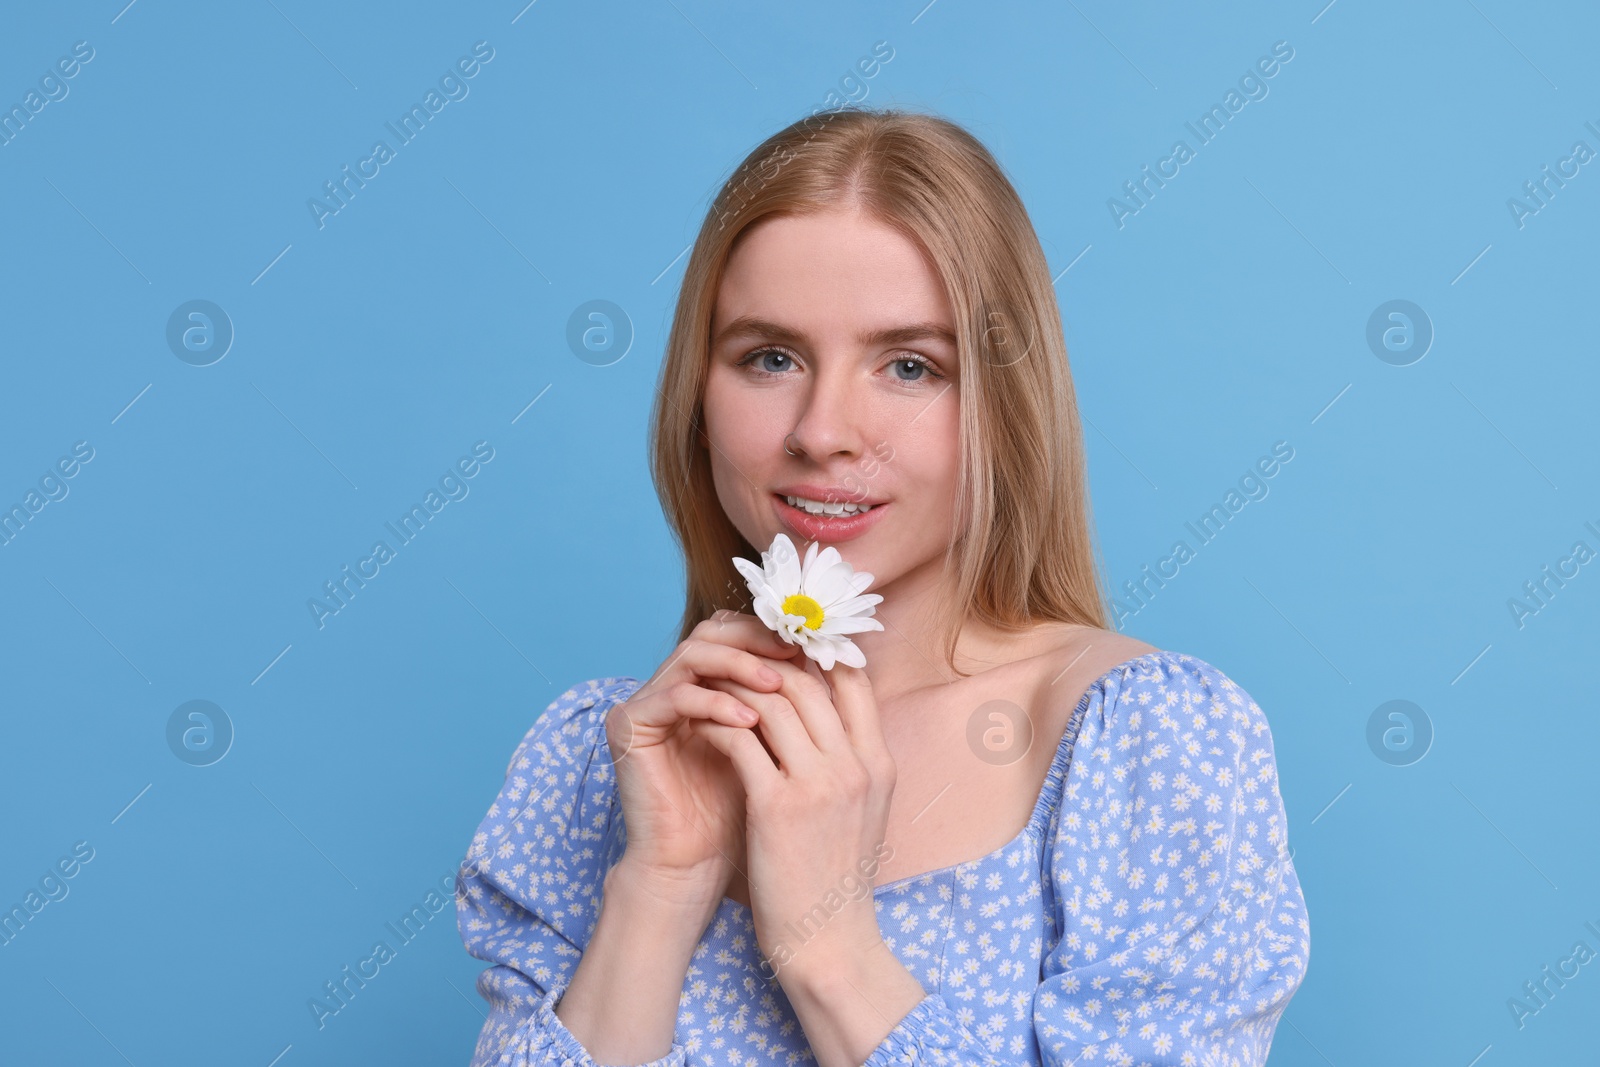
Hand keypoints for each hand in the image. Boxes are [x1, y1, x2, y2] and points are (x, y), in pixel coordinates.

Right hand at [607, 610, 799, 906]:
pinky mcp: (629, 724)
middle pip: (714, 631)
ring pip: (694, 654)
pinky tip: (749, 721)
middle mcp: (671, 683)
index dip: (776, 635)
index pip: (738, 634)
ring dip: (741, 666)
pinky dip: (715, 703)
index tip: (818, 647)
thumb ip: (796, 705)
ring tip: (778, 686)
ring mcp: (647, 701)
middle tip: (796, 652)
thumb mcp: (779, 748)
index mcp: (704, 683)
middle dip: (758, 641)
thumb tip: (844, 658)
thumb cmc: (743, 813)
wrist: (695, 866)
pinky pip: (674, 696)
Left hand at [691, 655, 897, 981]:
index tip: (782, 648)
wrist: (828, 940)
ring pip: (771, 703)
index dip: (816, 653)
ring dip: (737, 687)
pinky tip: (700, 724)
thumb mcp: (865, 809)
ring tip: (711, 685)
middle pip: (807, 682)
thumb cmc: (837, 876)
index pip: (852, 679)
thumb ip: (851, 759)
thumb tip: (825, 715)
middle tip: (734, 658)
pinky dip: (718, 723)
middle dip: (767, 663)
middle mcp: (853, 766)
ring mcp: (817, 785)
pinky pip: (740, 740)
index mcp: (878, 762)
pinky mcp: (776, 807)